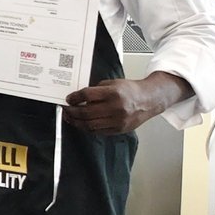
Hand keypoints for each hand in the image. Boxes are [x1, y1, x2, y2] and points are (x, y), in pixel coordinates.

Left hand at [64, 74, 187, 133]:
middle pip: (86, 112)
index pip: (87, 96)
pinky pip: (98, 131)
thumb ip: (95, 91)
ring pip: (90, 125)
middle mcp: (116, 108)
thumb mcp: (112, 84)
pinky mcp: (119, 130)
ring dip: (76, 122)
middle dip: (72, 111)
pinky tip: (81, 123)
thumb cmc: (130, 90)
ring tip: (70, 117)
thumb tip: (78, 98)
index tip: (68, 99)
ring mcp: (118, 121)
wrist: (149, 100)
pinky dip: (87, 128)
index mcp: (113, 93)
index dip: (74, 98)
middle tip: (65, 109)